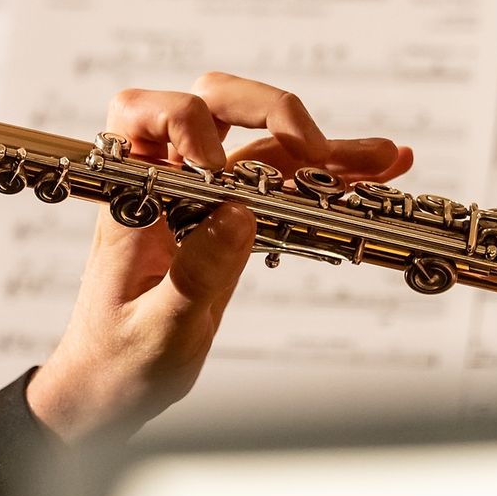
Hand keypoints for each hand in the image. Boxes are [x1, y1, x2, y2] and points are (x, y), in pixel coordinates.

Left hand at [26, 72, 412, 441]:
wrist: (112, 391)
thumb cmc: (116, 362)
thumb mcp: (154, 330)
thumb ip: (194, 275)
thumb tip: (237, 213)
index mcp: (129, 198)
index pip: (143, 114)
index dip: (183, 121)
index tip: (216, 168)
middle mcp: (165, 183)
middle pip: (213, 104)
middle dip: (269, 112)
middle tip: (315, 150)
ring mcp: (203, 197)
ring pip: (263, 144)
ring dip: (324, 148)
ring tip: (383, 159)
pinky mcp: (233, 219)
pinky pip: (282, 185)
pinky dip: (328, 180)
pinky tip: (373, 175)